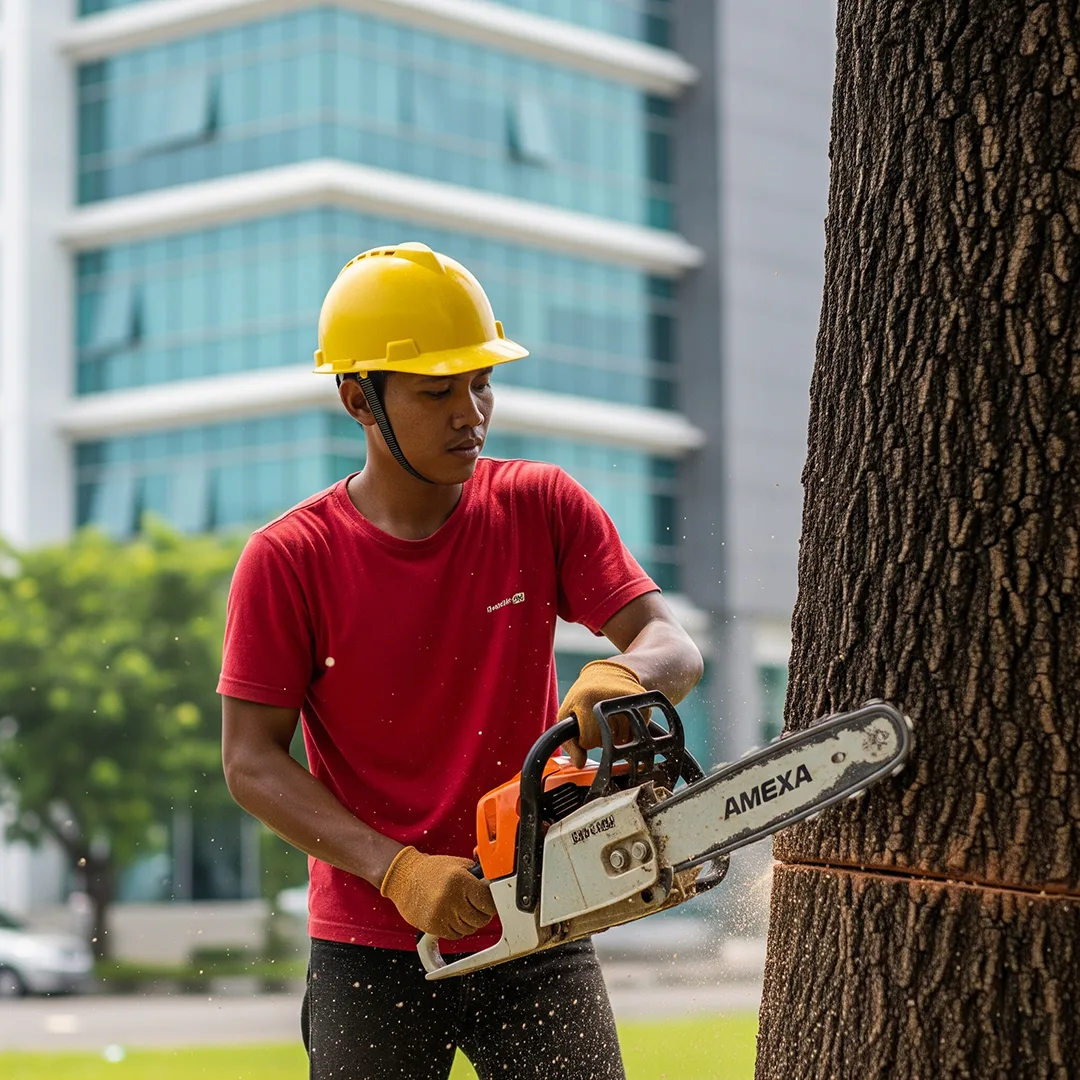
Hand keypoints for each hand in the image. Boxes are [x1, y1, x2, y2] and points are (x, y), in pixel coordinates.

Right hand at [379, 847, 495, 939]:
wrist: (404, 877)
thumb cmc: (433, 870)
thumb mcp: (459, 865)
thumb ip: (479, 876)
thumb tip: (496, 886)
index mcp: (460, 880)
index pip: (489, 902)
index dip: (491, 903)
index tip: (489, 901)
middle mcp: (451, 898)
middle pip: (481, 919)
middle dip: (481, 913)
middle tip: (474, 904)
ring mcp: (441, 914)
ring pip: (469, 929)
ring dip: (468, 921)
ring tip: (459, 907)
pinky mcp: (432, 926)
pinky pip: (456, 935)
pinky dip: (457, 928)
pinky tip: (450, 914)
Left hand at [557, 659, 647, 766]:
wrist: (608, 674)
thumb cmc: (583, 697)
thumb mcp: (567, 714)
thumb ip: (569, 742)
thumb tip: (580, 763)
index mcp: (586, 699)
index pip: (589, 739)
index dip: (586, 740)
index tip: (585, 729)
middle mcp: (608, 697)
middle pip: (607, 741)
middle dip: (601, 739)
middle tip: (598, 723)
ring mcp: (628, 699)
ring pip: (625, 739)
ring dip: (617, 737)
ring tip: (609, 720)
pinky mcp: (644, 702)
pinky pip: (639, 732)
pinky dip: (631, 731)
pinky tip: (622, 718)